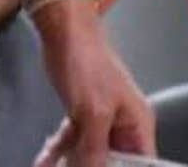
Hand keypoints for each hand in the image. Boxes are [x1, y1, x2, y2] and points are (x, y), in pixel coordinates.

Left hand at [32, 5, 153, 165]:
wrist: (65, 32)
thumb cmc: (88, 62)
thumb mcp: (94, 112)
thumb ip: (96, 148)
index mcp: (138, 124)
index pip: (141, 163)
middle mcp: (123, 124)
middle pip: (113, 161)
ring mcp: (102, 119)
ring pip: (90, 152)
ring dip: (71, 162)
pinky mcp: (82, 113)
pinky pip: (74, 140)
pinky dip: (60, 150)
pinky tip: (45, 159)